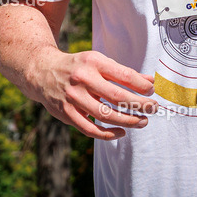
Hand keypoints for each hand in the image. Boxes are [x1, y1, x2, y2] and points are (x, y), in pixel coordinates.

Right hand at [30, 49, 158, 139]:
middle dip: (139, 104)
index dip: (141, 85)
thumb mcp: (98, 62)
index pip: (123, 75)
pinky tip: (122, 132)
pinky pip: (90, 129)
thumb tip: (150, 82)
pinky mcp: (65, 113)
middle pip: (116, 96)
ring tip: (143, 121)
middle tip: (153, 108)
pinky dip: (108, 133)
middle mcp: (82, 79)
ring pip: (105, 115)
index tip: (152, 90)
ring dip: (128, 121)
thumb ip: (122, 73)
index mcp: (93, 62)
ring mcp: (73, 97)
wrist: (43, 71)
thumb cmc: (78, 67)